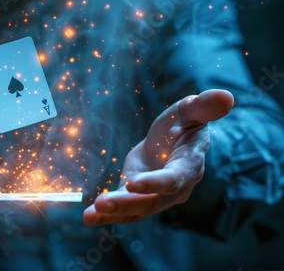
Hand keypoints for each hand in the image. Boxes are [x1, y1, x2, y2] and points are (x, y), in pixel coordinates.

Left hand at [83, 89, 233, 224]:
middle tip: (103, 202)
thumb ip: (203, 107)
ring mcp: (156, 196)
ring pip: (136, 209)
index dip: (155, 183)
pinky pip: (124, 210)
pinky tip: (89, 217)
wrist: (170, 140)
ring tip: (91, 214)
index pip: (173, 180)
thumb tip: (226, 97)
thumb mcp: (190, 111)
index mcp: (189, 166)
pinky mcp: (138, 197)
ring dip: (114, 212)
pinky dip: (106, 215)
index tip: (132, 182)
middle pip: (152, 201)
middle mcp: (174, 188)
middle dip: (127, 203)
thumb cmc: (183, 123)